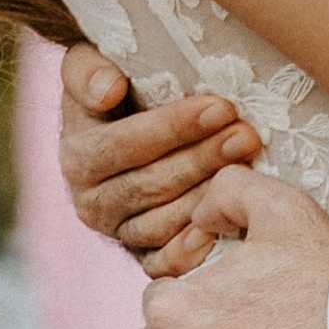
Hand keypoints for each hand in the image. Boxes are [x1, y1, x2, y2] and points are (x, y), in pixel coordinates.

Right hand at [56, 41, 261, 260]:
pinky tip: (229, 228)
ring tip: (250, 168)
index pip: (123, 145)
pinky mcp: (145, 256)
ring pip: (164, 223)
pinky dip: (196, 249)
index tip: (220, 106)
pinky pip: (167, 263)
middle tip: (247, 136)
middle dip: (202, 159)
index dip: (173, 127)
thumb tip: (108, 90)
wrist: (125, 126)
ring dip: (209, 196)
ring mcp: (121, 233)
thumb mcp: (89, 64)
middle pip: (151, 185)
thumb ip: (88, 70)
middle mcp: (92, 202)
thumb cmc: (116, 86)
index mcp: (78, 156)